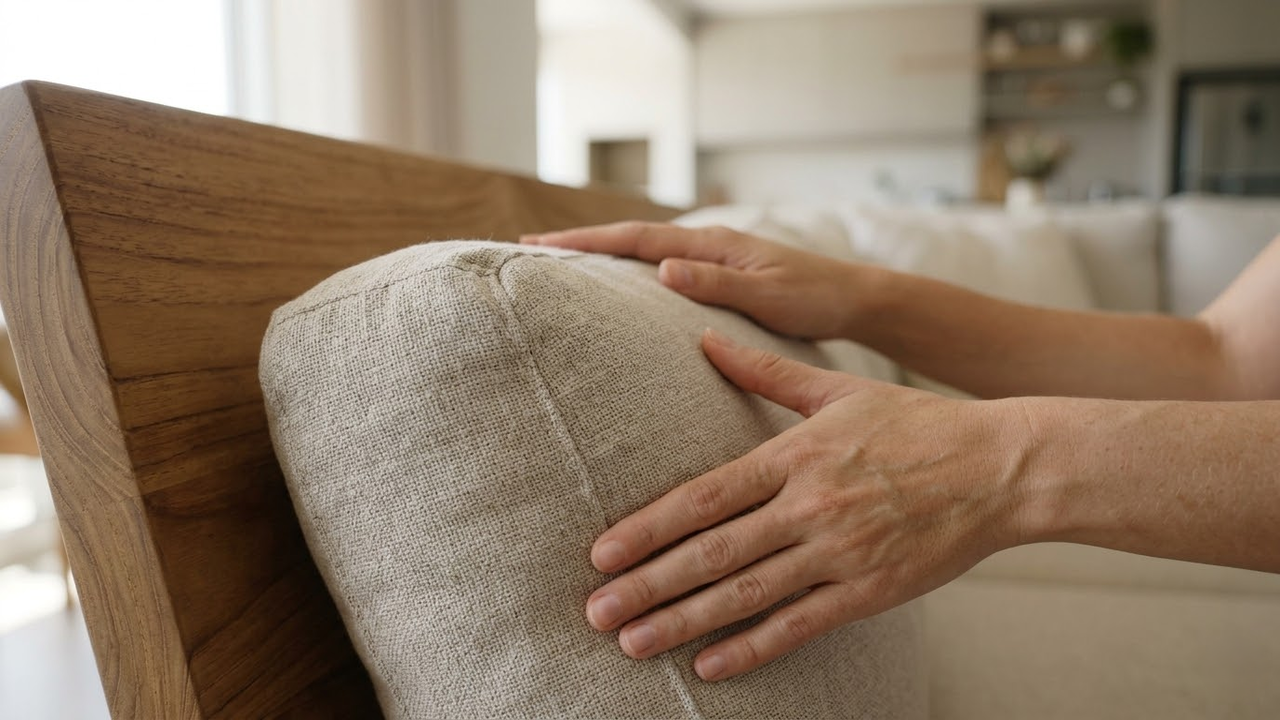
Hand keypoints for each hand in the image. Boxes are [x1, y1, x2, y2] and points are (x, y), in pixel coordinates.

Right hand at [522, 222, 871, 339]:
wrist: (854, 300)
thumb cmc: (816, 299)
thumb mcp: (769, 295)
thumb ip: (717, 282)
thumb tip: (662, 267)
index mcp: (713, 244)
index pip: (637, 238)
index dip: (587, 242)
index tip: (540, 245)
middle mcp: (707, 244)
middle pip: (631, 238)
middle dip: (580, 243)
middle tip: (528, 249)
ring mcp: (711, 257)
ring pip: (644, 251)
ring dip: (601, 254)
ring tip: (558, 264)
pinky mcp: (718, 274)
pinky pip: (661, 267)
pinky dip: (630, 269)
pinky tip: (616, 285)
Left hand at [583, 330, 1027, 680]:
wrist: (1003, 467)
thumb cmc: (918, 424)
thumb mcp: (839, 389)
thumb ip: (766, 371)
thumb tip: (705, 338)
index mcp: (795, 455)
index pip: (704, 497)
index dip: (648, 528)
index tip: (600, 552)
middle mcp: (809, 506)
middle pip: (711, 552)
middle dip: (647, 585)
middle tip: (595, 611)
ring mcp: (838, 553)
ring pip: (745, 595)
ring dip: (682, 622)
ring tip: (631, 642)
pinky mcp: (868, 591)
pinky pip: (798, 626)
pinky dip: (751, 648)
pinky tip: (708, 666)